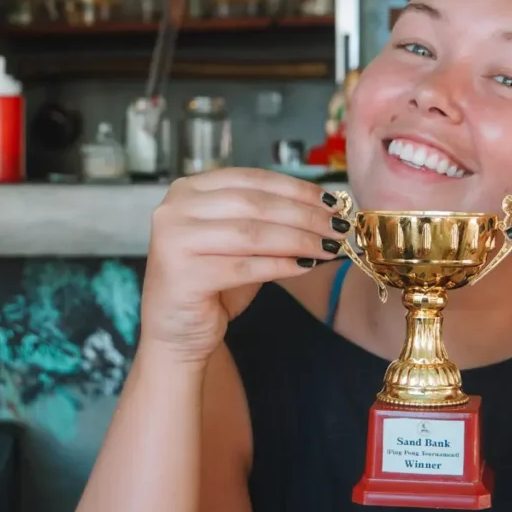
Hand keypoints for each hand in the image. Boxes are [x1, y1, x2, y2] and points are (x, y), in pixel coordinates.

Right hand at [140, 168, 348, 363]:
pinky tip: (306, 266)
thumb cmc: (212, 283)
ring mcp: (173, 240)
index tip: (331, 201)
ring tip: (329, 247)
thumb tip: (324, 209)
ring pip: (253, 234)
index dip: (296, 188)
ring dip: (299, 239)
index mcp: (188, 190)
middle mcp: (174, 208)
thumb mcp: (240, 242)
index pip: (252, 179)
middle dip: (304, 214)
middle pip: (255, 204)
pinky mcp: (182, 275)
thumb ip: (269, 220)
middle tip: (337, 226)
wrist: (177, 333)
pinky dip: (281, 265)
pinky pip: (245, 267)